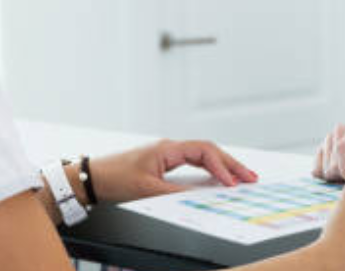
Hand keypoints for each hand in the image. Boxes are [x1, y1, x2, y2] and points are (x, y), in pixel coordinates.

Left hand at [90, 139, 257, 202]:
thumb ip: (175, 193)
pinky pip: (194, 164)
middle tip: (251, 178)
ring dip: (222, 167)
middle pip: (208, 151)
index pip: (204, 152)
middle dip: (231, 165)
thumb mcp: (147, 189)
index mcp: (168, 149)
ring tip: (241, 179)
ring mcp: (168, 155)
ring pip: (203, 157)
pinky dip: (209, 171)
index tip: (232, 184)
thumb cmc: (114, 178)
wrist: (93, 178)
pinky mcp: (164, 164)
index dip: (221, 167)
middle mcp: (170, 148)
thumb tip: (201, 196)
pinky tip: (218, 180)